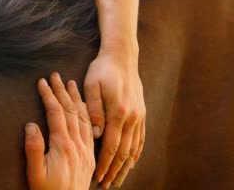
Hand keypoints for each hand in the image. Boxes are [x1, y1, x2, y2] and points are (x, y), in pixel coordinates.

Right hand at [25, 72, 94, 189]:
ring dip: (76, 98)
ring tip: (71, 83)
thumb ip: (33, 148)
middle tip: (56, 74)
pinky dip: (87, 113)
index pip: (56, 113)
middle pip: (70, 110)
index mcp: (62, 145)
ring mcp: (86, 149)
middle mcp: (77, 144)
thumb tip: (31, 125)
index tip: (42, 81)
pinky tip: (84, 106)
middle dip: (61, 90)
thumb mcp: (34, 173)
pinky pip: (90, 128)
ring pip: (82, 116)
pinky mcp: (90, 155)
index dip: (49, 95)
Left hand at [84, 49, 145, 188]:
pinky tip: (132, 162)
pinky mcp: (142, 112)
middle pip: (124, 151)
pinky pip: (141, 138)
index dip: (104, 164)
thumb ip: (93, 110)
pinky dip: (137, 153)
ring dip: (126, 166)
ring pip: (134, 147)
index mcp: (118, 112)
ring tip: (118, 180)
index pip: (111, 145)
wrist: (122, 55)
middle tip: (106, 185)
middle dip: (115, 170)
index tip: (97, 177)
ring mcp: (139, 115)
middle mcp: (132, 117)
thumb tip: (96, 134)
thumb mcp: (91, 86)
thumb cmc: (101, 69)